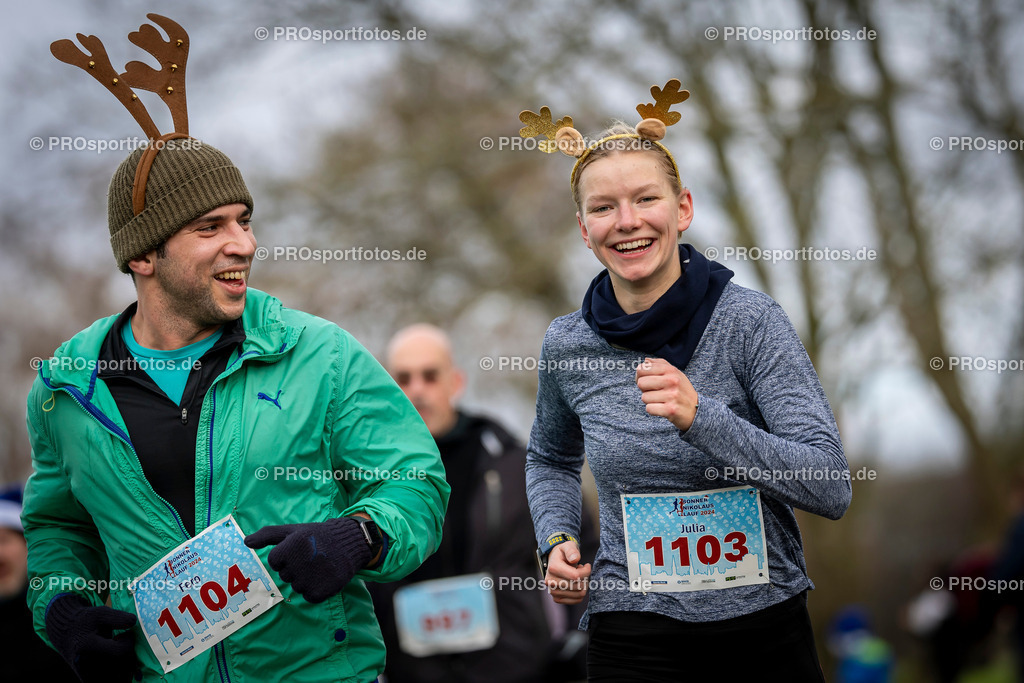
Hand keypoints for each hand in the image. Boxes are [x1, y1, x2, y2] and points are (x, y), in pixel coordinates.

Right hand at [45, 593, 136, 681]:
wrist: (65, 633)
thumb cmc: (85, 622)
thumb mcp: (100, 613)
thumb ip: (118, 617)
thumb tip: (134, 622)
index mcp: (87, 645)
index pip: (119, 651)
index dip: (128, 642)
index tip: (125, 634)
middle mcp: (85, 664)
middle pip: (121, 666)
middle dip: (129, 654)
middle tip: (122, 644)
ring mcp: (86, 674)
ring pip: (118, 677)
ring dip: (126, 666)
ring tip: (119, 652)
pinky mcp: (87, 680)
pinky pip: (112, 679)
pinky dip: (119, 674)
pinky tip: (117, 661)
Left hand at [245, 517, 370, 602]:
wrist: (349, 542)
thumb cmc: (317, 536)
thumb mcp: (292, 530)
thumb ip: (267, 535)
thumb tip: (245, 542)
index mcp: (289, 547)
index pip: (274, 562)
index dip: (286, 556)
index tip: (301, 549)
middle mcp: (298, 563)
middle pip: (285, 575)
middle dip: (296, 567)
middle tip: (313, 557)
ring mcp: (310, 579)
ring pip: (297, 587)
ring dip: (306, 579)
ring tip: (321, 565)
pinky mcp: (321, 591)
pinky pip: (309, 597)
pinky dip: (316, 590)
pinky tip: (325, 576)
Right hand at [545, 542, 590, 604]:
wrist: (554, 561)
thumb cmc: (564, 553)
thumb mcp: (568, 546)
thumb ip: (572, 550)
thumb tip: (575, 559)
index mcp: (553, 568)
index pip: (576, 576)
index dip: (586, 571)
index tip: (587, 565)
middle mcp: (550, 581)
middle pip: (578, 586)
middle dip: (585, 578)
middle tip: (581, 570)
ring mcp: (552, 591)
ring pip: (579, 594)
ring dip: (583, 585)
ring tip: (578, 576)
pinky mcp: (556, 598)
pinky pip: (576, 600)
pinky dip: (580, 593)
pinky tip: (576, 584)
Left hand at [636, 357, 698, 430]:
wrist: (696, 410)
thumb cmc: (681, 390)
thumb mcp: (674, 373)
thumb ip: (659, 364)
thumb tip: (645, 361)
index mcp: (670, 370)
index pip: (642, 369)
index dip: (639, 376)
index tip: (647, 381)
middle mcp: (672, 381)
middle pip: (640, 383)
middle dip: (644, 389)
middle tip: (654, 392)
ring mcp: (672, 395)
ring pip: (644, 397)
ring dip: (650, 401)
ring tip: (661, 400)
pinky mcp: (671, 410)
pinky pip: (649, 408)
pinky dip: (653, 410)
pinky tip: (662, 408)